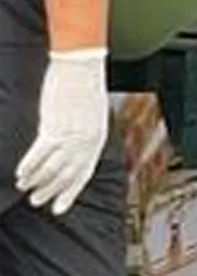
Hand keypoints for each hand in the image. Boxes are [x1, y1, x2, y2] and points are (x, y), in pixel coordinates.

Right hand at [15, 48, 108, 214]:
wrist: (83, 67)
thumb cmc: (86, 87)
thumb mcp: (91, 114)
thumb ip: (84, 132)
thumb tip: (75, 144)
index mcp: (97, 139)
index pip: (83, 174)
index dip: (70, 193)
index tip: (59, 208)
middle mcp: (86, 142)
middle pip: (66, 175)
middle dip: (51, 191)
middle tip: (37, 202)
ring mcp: (71, 136)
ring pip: (52, 169)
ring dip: (37, 181)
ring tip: (25, 187)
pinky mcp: (54, 128)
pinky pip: (39, 154)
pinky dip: (29, 167)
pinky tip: (20, 174)